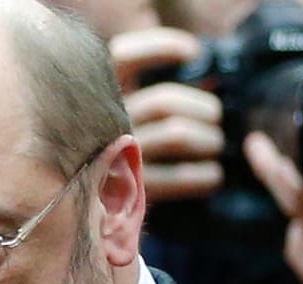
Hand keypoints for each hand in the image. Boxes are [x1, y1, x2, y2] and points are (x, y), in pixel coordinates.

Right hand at [112, 28, 223, 202]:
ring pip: (177, 134)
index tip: (193, 53)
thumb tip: (198, 72)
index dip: (161, 47)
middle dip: (202, 107)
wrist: (86, 218)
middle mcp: (101, 126)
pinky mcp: (129, 192)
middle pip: (164, 101)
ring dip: (209, 139)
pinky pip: (180, 176)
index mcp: (97, 100)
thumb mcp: (120, 117)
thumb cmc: (117, 159)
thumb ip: (148, 92)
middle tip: (216, 117)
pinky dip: (205, 175)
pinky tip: (212, 176)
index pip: (124, 56)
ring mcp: (114, 160)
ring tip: (216, 144)